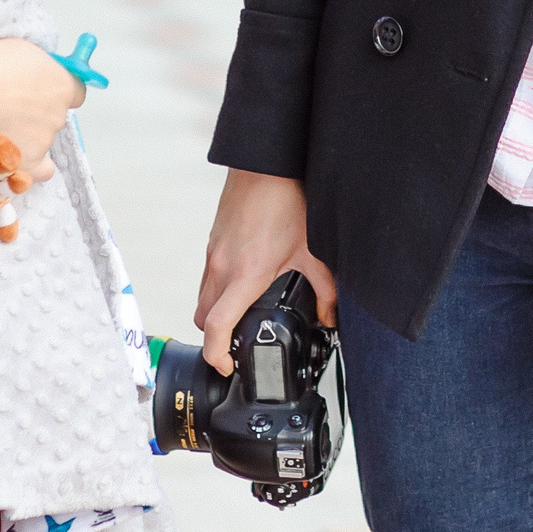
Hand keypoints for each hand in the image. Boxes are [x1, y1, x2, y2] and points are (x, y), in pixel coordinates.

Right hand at [0, 39, 84, 181]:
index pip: (75, 93)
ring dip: (26, 136)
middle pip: (54, 117)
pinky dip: (31, 167)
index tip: (44, 91)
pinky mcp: (26, 163)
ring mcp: (43, 141)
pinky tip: (18, 158)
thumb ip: (38, 69)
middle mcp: (57, 115)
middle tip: (8, 107)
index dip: (57, 92)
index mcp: (62, 86)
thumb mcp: (23, 52)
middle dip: (35, 113)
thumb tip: (35, 76)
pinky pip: (41, 171)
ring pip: (41, 141)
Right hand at [197, 170, 336, 376]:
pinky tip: (241, 285)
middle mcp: (222, 267)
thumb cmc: (286, 200)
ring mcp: (213, 254)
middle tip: (236, 347)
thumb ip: (325, 289)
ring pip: (202, 298)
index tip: (227, 367)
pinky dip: (217, 291)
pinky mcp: (213, 242)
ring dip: (215, 314)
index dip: (216, 355)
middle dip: (215, 339)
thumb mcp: (312, 250)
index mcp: (245, 274)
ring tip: (240, 318)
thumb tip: (330, 318)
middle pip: (203, 319)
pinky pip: (207, 277)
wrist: (264, 164)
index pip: (215, 326)